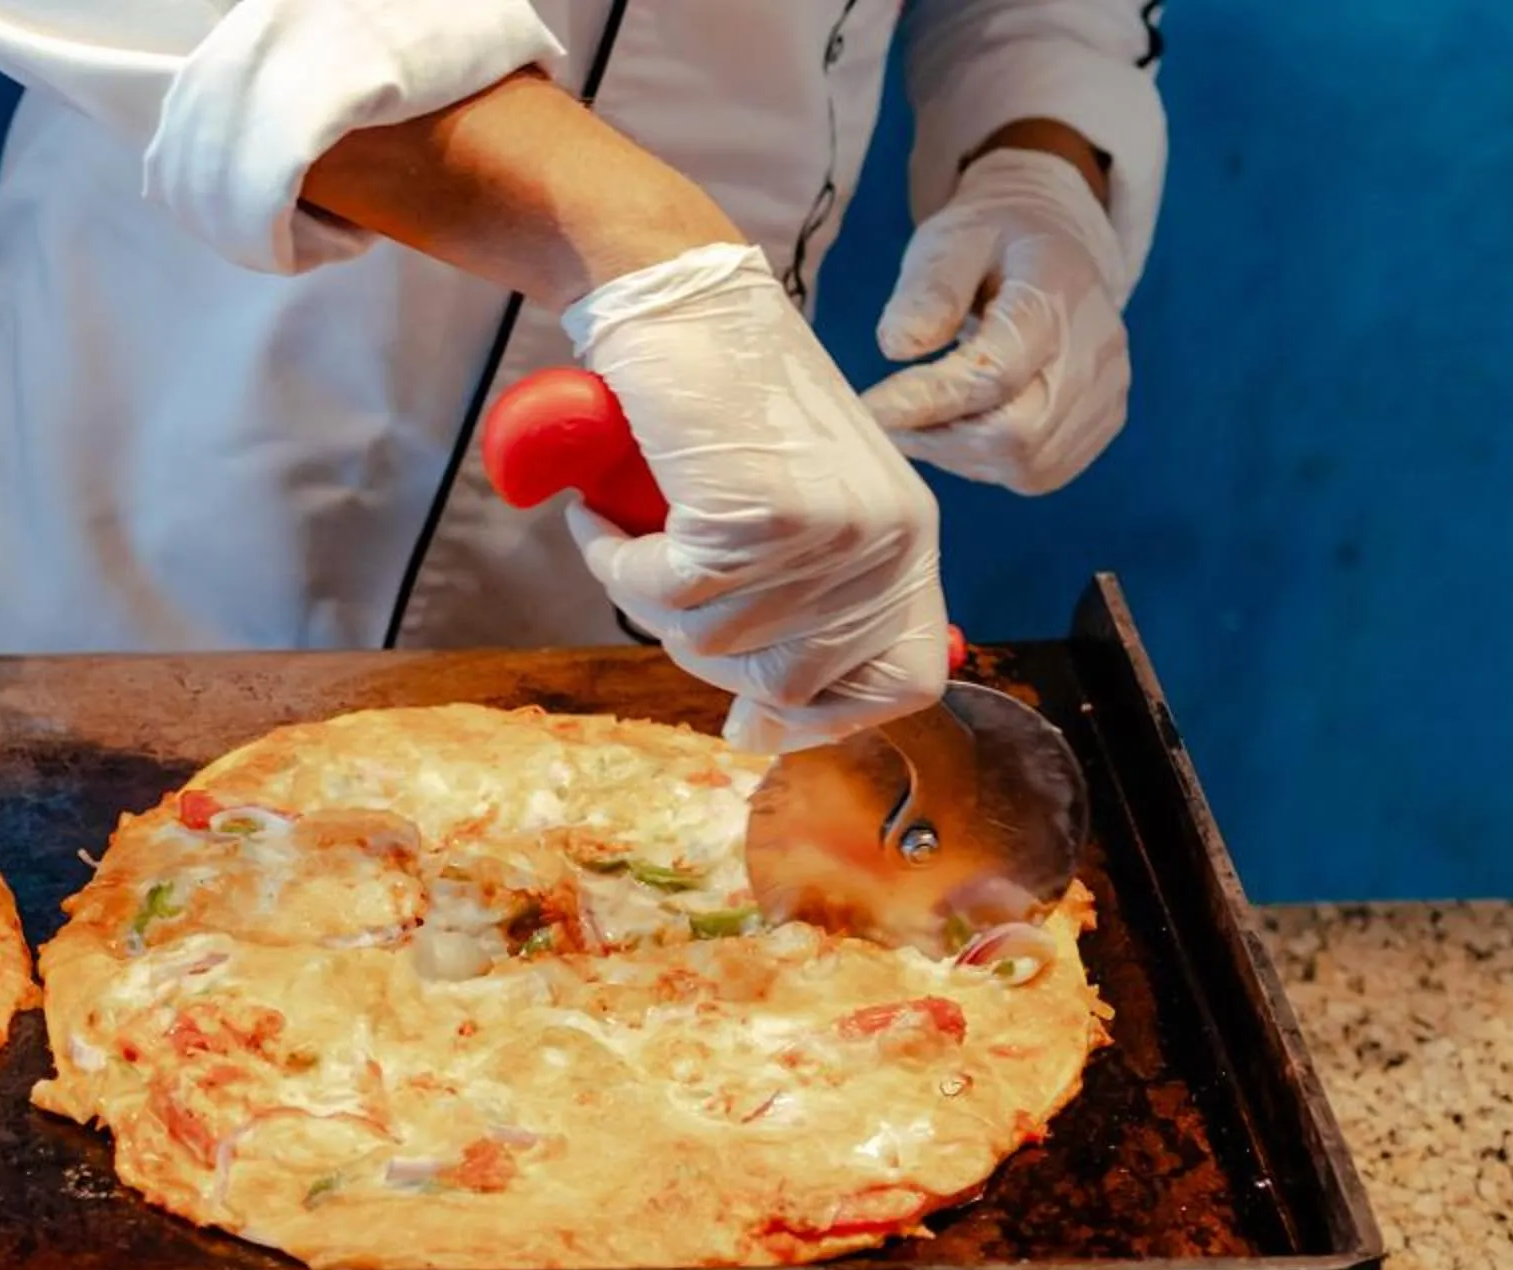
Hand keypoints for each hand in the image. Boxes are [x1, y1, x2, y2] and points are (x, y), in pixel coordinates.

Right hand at [559, 243, 950, 754]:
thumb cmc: (720, 402)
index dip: (826, 718)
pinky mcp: (758, 513)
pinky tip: (603, 512)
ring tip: (629, 522)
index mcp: (909, 539)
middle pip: (785, 680)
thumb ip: (799, 604)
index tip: (750, 718)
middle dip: (700, 646)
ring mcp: (829, 530)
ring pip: (713, 641)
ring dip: (646, 593)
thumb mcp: (792, 511)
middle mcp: (888, 539)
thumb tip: (757, 731)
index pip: (904, 682)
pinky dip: (615, 561)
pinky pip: (663, 593)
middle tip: (659, 574)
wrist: (678, 296)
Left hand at [862, 146, 1129, 495]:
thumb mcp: (951, 241)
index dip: (928, 402)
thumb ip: (928, 290)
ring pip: (1027, 465)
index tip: (870, 410)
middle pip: (1016, 435)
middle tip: (894, 419)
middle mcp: (1095, 350)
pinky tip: (965, 429)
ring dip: (962, 456)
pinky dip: (991, 464)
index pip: (996, 374)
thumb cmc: (993, 243)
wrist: (1055, 245)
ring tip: (927, 418)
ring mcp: (1106, 391)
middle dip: (942, 439)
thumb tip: (898, 346)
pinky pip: (1042, 472)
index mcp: (1056, 295)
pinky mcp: (1103, 421)